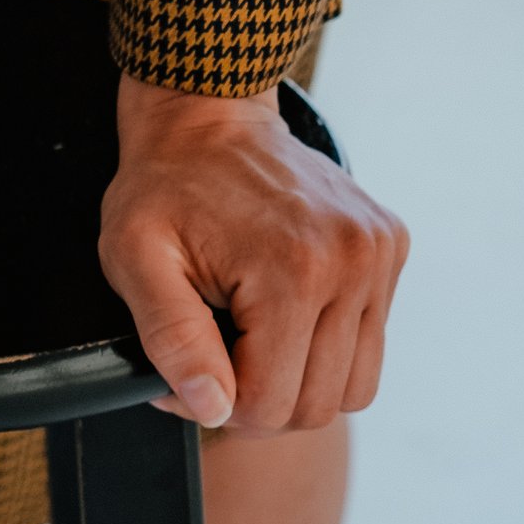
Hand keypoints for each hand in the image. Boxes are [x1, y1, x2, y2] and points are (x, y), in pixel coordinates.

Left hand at [98, 74, 408, 434]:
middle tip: (218, 356)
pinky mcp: (389, 245)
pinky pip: (369, 341)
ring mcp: (378, 251)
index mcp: (292, 268)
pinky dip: (329, 344)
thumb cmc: (165, 186)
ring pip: (354, 385)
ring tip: (254, 336)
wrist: (208, 114)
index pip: (271, 404)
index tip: (189, 370)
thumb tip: (213, 409)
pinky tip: (286, 305)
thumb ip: (171, 339)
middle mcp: (351, 261)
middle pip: (317, 405)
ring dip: (301, 378)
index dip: (219, 404)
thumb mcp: (134, 257)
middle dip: (262, 398)